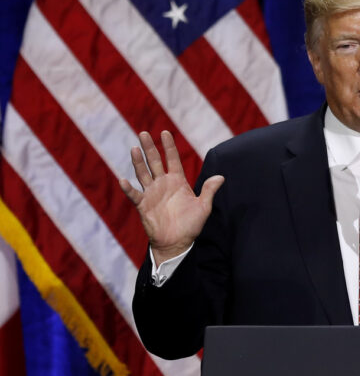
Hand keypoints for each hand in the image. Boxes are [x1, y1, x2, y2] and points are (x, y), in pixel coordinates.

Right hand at [119, 131, 224, 263]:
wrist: (177, 243)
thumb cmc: (191, 225)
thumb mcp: (203, 207)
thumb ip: (209, 191)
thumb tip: (221, 177)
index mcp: (178, 181)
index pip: (173, 159)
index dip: (169, 146)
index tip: (165, 132)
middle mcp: (163, 184)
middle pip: (155, 162)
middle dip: (150, 148)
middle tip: (144, 133)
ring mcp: (152, 193)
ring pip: (143, 173)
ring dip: (138, 161)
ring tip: (135, 148)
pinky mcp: (143, 205)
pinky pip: (134, 194)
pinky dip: (128, 188)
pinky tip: (123, 180)